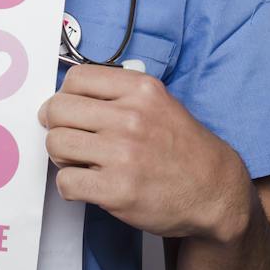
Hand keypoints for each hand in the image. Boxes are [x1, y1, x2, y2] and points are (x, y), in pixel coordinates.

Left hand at [39, 65, 252, 241]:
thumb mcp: (161, 104)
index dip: (65, 96)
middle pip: (58, 110)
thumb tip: (68, 96)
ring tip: (81, 162)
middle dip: (57, 126)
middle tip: (70, 139)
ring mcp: (124, 154)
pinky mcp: (117, 190)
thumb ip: (120, 95)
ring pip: (56, 144)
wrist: (214, 191)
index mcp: (142, 90)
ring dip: (62, 156)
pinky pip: (66, 181)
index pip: (76, 78)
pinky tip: (89, 184)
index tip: (69, 111)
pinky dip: (70, 186)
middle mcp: (132, 117)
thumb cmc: (184, 150)